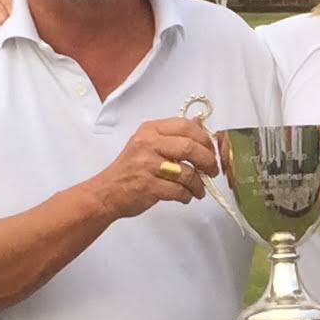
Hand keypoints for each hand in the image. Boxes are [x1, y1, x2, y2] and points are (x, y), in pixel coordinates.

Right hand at [93, 118, 219, 218]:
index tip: (211, 151)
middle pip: (189, 147)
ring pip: (186, 172)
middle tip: (212, 171)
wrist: (106, 192)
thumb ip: (172, 135)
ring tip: (199, 190)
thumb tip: (199, 122)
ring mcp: (147, 165)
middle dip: (207, 161)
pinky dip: (187, 195)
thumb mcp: (147, 143)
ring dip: (198, 184)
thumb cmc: (130, 169)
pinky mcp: (148, 186)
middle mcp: (148, 144)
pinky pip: (178, 190)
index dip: (204, 139)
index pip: (185, 126)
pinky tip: (186, 196)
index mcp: (150, 130)